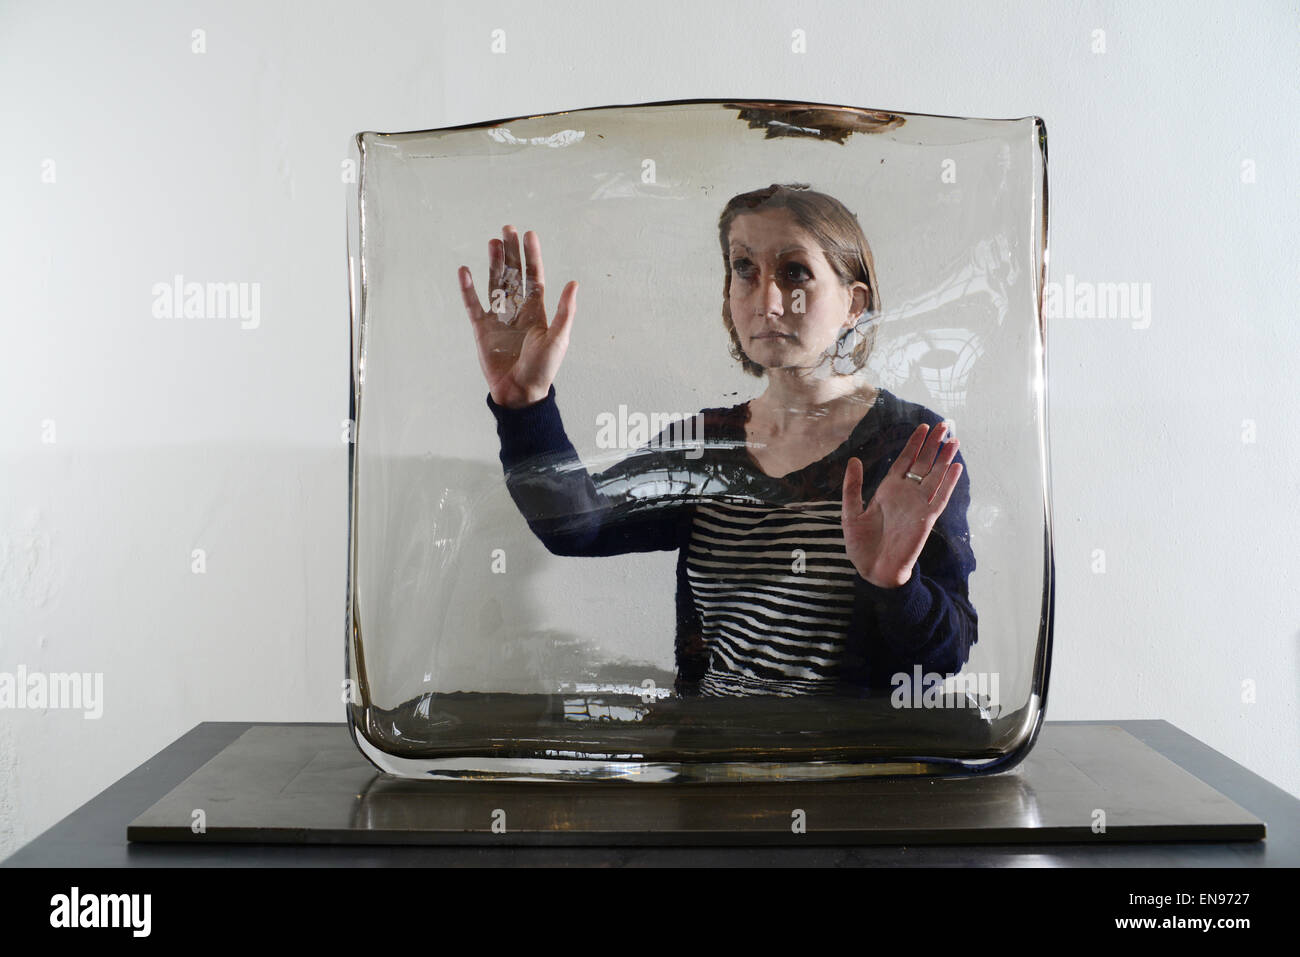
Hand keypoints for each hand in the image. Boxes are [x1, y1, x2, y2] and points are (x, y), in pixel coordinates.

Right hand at [458, 225, 577, 408]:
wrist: (520, 393)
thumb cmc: (543, 369)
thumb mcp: (558, 339)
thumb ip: (564, 311)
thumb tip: (573, 283)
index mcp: (537, 310)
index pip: (534, 276)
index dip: (532, 256)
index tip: (529, 234)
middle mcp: (518, 309)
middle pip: (513, 274)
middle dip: (511, 252)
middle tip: (507, 229)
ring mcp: (499, 317)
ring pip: (495, 283)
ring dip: (494, 264)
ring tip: (492, 242)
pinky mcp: (482, 329)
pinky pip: (473, 304)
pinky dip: (468, 289)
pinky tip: (465, 271)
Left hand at [841, 422, 962, 587]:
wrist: (873, 570)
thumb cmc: (861, 545)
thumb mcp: (850, 512)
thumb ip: (853, 487)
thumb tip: (853, 460)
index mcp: (888, 490)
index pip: (905, 461)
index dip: (914, 444)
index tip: (924, 427)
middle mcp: (905, 495)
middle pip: (923, 464)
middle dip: (933, 444)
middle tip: (944, 424)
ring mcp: (917, 506)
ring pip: (935, 477)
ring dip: (945, 459)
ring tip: (954, 440)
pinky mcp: (926, 519)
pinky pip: (939, 498)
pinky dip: (949, 483)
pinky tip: (956, 467)